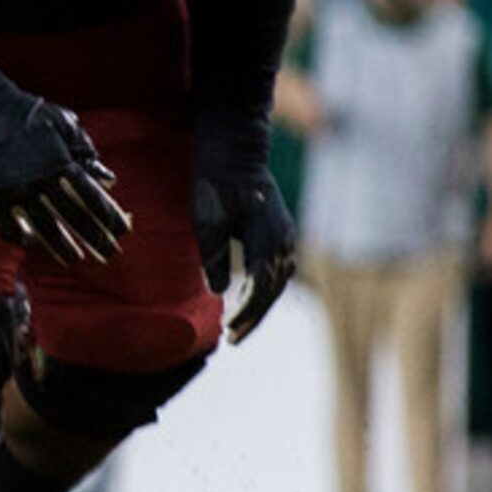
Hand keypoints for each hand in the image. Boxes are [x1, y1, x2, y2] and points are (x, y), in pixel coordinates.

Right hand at [0, 14, 128, 266]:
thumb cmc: (24, 112)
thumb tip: (108, 179)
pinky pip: (9, 228)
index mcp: (57, 163)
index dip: (109, 217)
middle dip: (94, 239)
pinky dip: (22, 237)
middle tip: (110, 254)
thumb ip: (86, 151)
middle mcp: (36, 182)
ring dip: (61, 247)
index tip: (122, 232)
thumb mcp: (61, 123)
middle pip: (72, 219)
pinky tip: (34, 243)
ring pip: (43, 229)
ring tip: (74, 259)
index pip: (91, 197)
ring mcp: (11, 194)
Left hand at [192, 138, 295, 343]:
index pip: (261, 287)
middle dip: (253, 316)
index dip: (245, 312)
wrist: (235, 153)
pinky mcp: (280, 235)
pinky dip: (264, 290)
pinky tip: (247, 302)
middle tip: (231, 338)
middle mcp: (284, 241)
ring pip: (277, 283)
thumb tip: (219, 292)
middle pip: (272, 290)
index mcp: (268, 238)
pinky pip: (276, 271)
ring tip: (237, 327)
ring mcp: (286, 238)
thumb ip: (214, 255)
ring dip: (259, 306)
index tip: (228, 330)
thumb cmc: (215, 183)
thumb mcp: (206, 218)